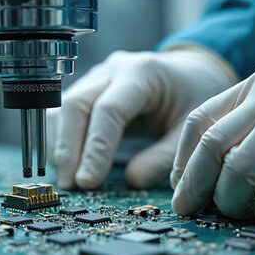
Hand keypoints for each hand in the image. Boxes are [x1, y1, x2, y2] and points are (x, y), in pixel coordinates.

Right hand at [51, 49, 234, 189]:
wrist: (192, 72)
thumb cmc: (193, 98)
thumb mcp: (191, 129)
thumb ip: (164, 156)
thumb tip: (131, 181)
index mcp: (142, 73)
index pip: (108, 110)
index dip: (95, 149)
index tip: (88, 182)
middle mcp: (114, 70)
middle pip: (76, 104)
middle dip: (68, 149)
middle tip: (70, 185)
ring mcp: (97, 76)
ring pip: (64, 107)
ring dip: (61, 144)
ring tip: (66, 178)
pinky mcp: (89, 88)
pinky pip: (66, 111)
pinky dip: (61, 137)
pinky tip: (65, 162)